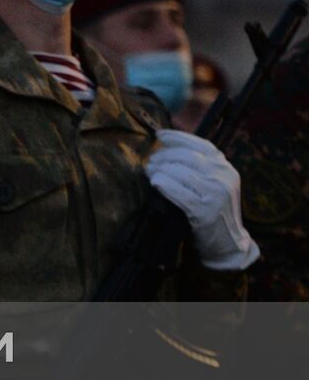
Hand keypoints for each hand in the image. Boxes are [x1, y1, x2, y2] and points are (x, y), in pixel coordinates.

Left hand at [146, 129, 259, 270]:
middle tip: (150, 161)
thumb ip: (199, 166)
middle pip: (187, 156)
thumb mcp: (215, 183)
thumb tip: (167, 144)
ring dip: (160, 170)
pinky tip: (155, 182)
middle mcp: (223, 177)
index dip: (177, 137)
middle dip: (164, 155)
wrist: (229, 243)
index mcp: (226, 167)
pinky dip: (164, 185)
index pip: (200, 144)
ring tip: (150, 172)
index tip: (159, 135)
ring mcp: (216, 194)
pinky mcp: (205, 212)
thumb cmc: (214, 210)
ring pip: (181, 172)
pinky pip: (179, 193)